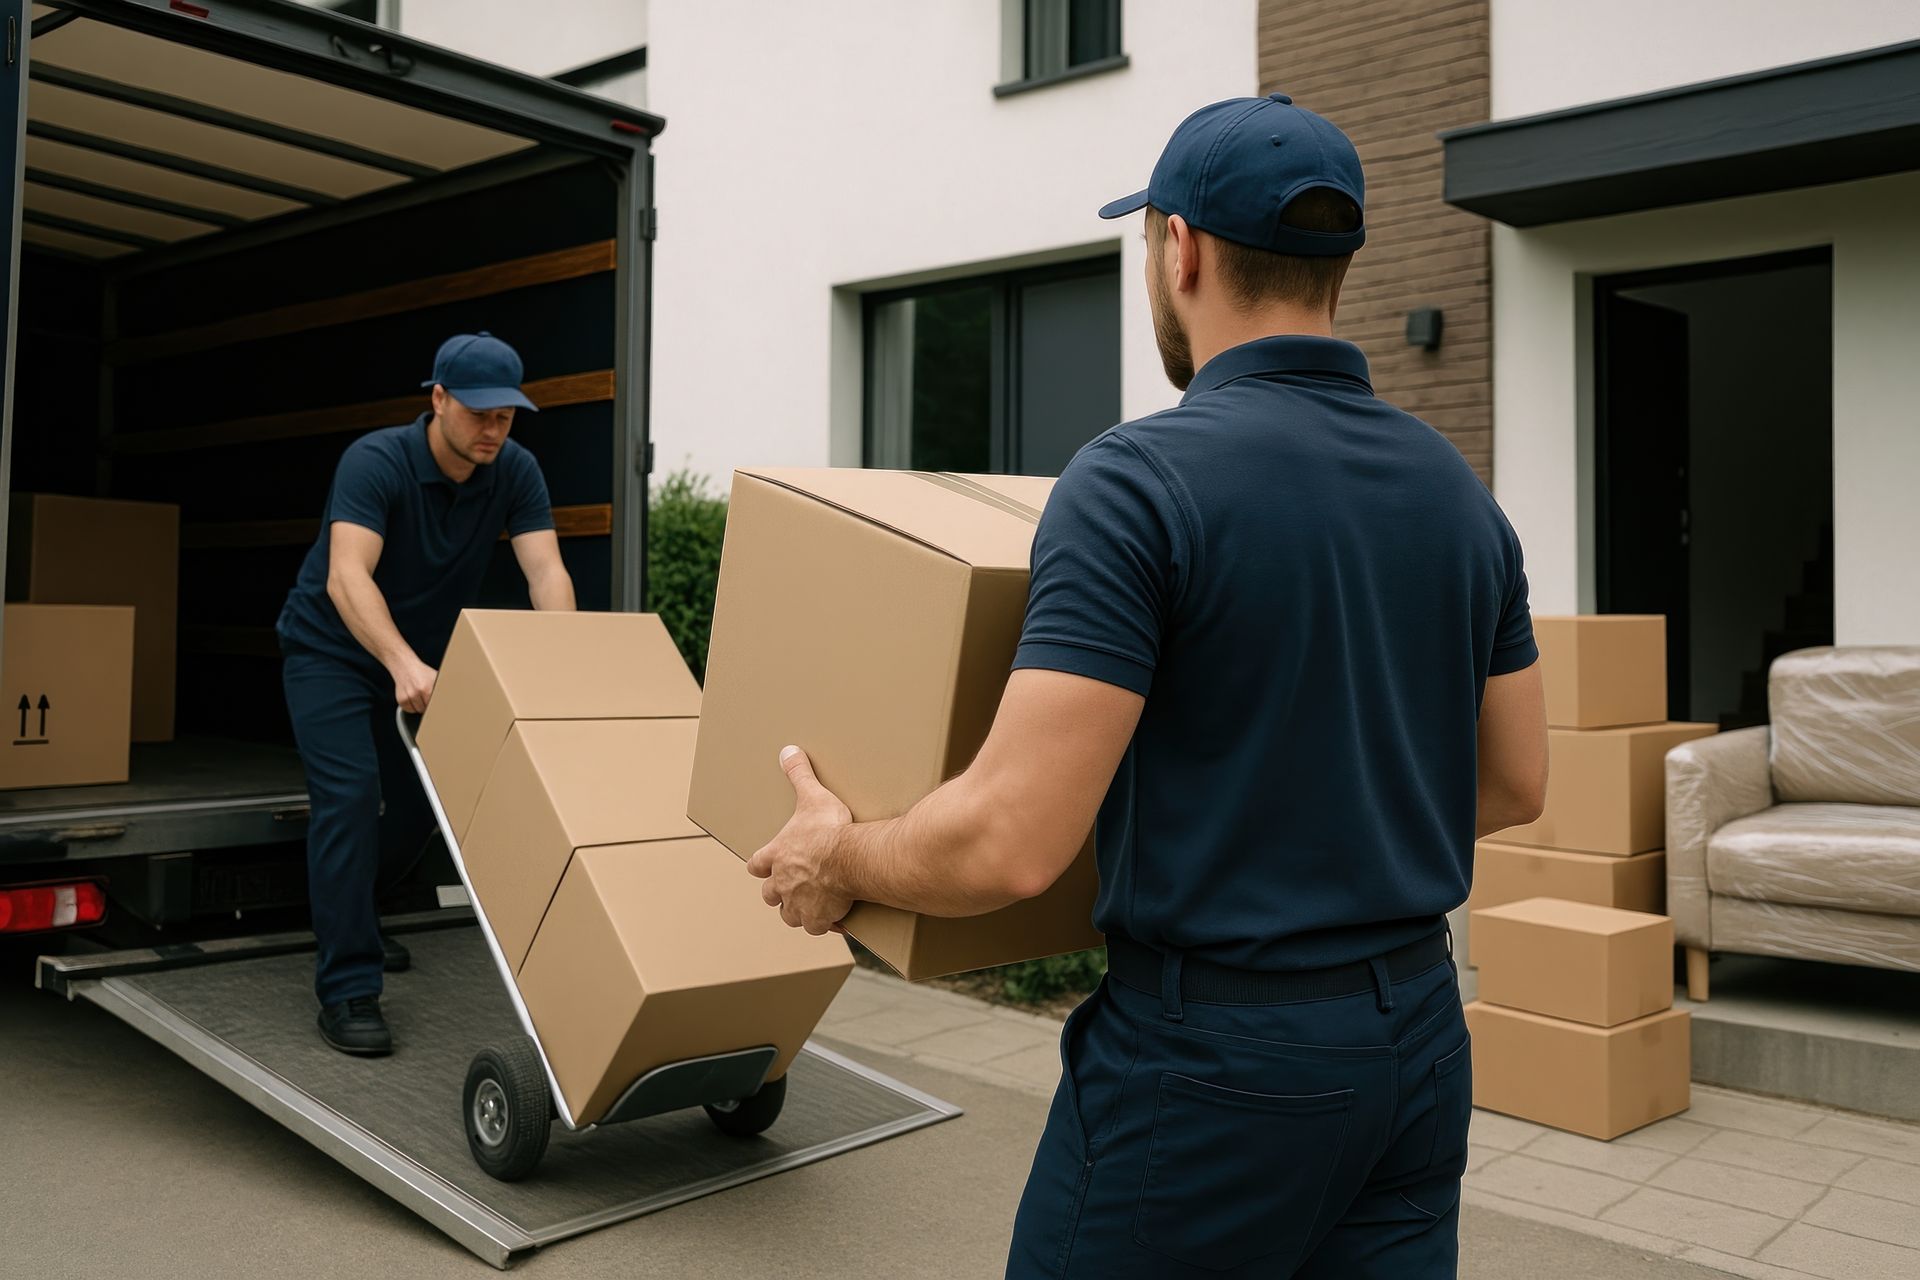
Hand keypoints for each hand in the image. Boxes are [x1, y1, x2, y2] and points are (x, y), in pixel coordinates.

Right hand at [392, 658, 437, 713]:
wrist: (405, 666)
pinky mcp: (401, 699)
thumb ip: (442, 687)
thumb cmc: (421, 672)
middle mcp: (417, 692)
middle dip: (428, 704)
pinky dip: (411, 706)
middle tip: (427, 696)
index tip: (437, 705)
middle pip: (426, 709)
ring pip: (418, 710)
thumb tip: (452, 696)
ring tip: (420, 696)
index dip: (436, 705)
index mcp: (427, 688)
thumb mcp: (435, 677)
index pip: (435, 705)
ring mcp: (409, 696)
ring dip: (420, 706)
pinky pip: (408, 710)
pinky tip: (412, 697)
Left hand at [746, 746, 854, 934]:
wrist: (848, 857)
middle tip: (794, 887)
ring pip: (789, 915)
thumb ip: (799, 775)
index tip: (766, 866)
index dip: (761, 865)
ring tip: (812, 906)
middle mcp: (782, 883)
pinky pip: (816, 927)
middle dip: (779, 892)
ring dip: (798, 911)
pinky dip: (824, 923)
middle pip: (770, 895)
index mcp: (777, 856)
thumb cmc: (829, 828)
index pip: (756, 865)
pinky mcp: (817, 918)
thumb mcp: (812, 796)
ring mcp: (798, 903)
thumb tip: (788, 751)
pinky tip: (835, 919)